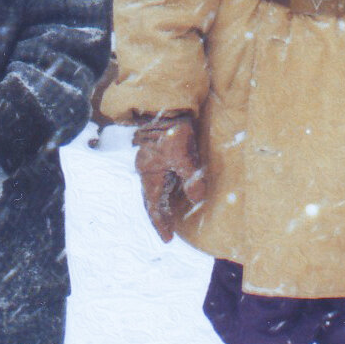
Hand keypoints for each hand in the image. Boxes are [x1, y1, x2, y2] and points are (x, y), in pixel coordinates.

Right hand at [132, 112, 206, 242]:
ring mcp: (153, 162)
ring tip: (172, 217)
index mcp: (149, 173)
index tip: (167, 239)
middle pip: (153, 199)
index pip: (154, 206)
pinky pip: (162, 178)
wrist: (166, 104)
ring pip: (157, 189)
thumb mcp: (183, 156)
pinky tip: (176, 193)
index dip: (160, 224)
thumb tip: (196, 199)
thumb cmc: (173, 130)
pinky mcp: (160, 154)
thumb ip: (190, 179)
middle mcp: (148, 170)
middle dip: (161, 216)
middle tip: (169, 232)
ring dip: (164, 204)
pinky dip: (168, 190)